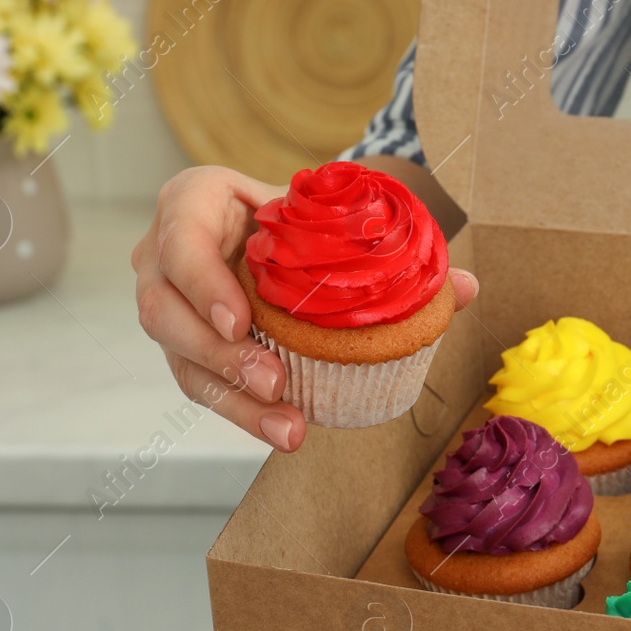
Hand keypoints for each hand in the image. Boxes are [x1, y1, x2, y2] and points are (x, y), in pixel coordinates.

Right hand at [133, 165, 478, 452]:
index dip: (203, 282)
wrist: (283, 227)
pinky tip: (282, 429)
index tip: (240, 320)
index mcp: (193, 201)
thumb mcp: (336, 216)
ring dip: (232, 399)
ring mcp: (168, 303)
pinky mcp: (184, 345)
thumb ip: (396, 248)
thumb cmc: (303, 216)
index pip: (180, 240)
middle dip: (218, 356)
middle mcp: (164, 253)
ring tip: (288, 428)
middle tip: (274, 383)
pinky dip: (242, 412)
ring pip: (179, 359)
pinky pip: (201, 384)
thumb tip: (466, 288)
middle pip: (166, 312)